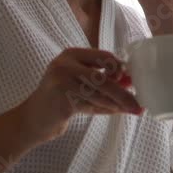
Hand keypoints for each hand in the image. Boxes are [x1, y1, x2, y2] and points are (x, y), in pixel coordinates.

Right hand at [14, 47, 143, 145]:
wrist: (34, 118)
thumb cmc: (61, 99)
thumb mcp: (81, 83)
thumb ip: (102, 80)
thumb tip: (130, 82)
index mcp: (72, 54)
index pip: (103, 56)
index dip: (120, 68)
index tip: (132, 80)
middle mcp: (65, 64)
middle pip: (102, 77)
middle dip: (122, 92)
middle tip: (138, 103)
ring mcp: (61, 80)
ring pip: (97, 93)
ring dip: (117, 104)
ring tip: (132, 109)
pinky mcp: (60, 98)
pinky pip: (89, 105)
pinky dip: (104, 110)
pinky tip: (115, 112)